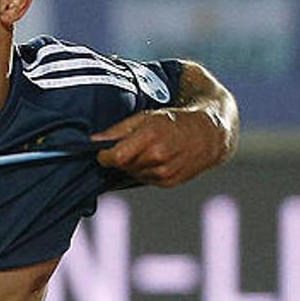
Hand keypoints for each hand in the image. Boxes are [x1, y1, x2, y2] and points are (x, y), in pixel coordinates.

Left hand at [90, 109, 226, 188]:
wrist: (208, 134)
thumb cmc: (172, 121)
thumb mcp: (144, 117)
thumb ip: (117, 131)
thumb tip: (91, 141)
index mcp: (150, 137)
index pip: (116, 157)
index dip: (105, 156)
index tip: (103, 151)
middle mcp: (158, 157)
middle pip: (122, 166)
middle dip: (120, 158)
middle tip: (130, 145)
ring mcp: (165, 172)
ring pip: (132, 174)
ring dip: (131, 165)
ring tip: (144, 150)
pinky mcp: (169, 182)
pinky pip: (144, 180)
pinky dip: (143, 172)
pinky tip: (153, 160)